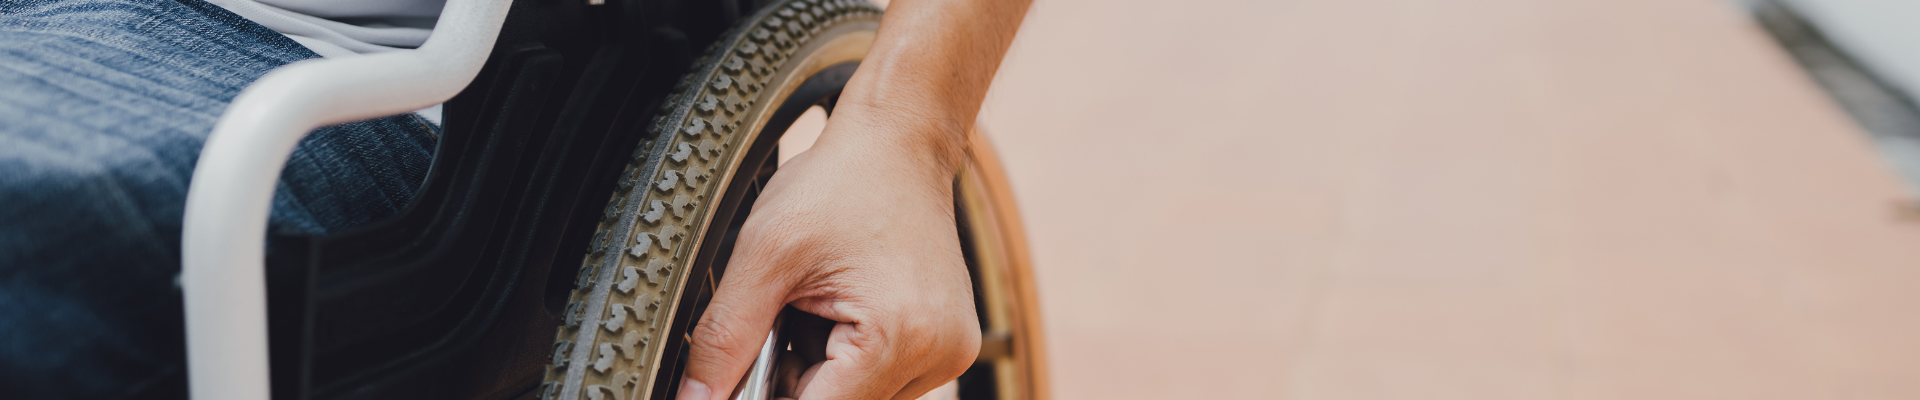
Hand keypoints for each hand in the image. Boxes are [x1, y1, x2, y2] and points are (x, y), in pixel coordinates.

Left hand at [674, 113, 980, 399]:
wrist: (900, 143)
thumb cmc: (840, 183)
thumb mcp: (763, 255)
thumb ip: (724, 339)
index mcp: (899, 335)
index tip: (739, 378)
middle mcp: (938, 354)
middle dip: (795, 382)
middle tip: (781, 322)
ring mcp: (950, 353)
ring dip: (821, 376)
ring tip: (812, 311)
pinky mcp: (949, 346)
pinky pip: (884, 382)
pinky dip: (848, 363)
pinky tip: (837, 314)